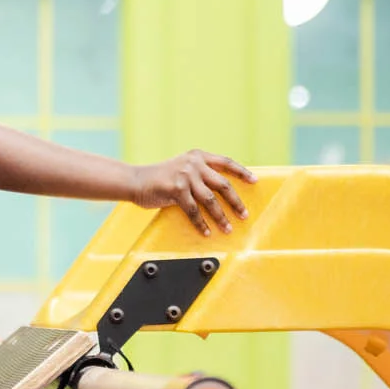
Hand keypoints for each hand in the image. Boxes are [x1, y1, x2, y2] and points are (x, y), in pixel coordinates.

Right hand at [130, 150, 255, 235]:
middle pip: (222, 184)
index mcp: (197, 156)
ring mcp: (185, 176)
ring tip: (228, 228)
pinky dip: (201, 223)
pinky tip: (206, 232)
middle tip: (244, 215)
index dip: (242, 172)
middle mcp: (194, 163)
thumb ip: (198, 174)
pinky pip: (193, 211)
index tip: (254, 181)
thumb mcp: (181, 168)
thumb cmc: (158, 178)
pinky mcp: (176, 189)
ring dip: (221, 217)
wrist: (134, 180)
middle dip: (235, 202)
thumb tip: (219, 192)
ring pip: (210, 200)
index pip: (226, 162)